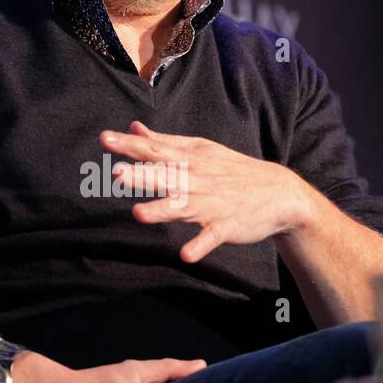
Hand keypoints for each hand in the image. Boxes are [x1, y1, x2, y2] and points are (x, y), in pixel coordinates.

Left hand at [100, 120, 313, 263]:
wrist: (278, 192)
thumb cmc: (231, 170)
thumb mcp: (200, 150)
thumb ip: (164, 141)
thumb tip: (133, 128)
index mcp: (189, 159)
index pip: (154, 150)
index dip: (129, 146)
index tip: (104, 139)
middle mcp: (196, 180)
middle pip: (164, 177)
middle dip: (141, 176)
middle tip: (116, 175)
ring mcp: (211, 204)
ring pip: (182, 207)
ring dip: (161, 210)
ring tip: (138, 214)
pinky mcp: (225, 226)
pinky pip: (210, 237)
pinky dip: (199, 246)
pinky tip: (185, 254)